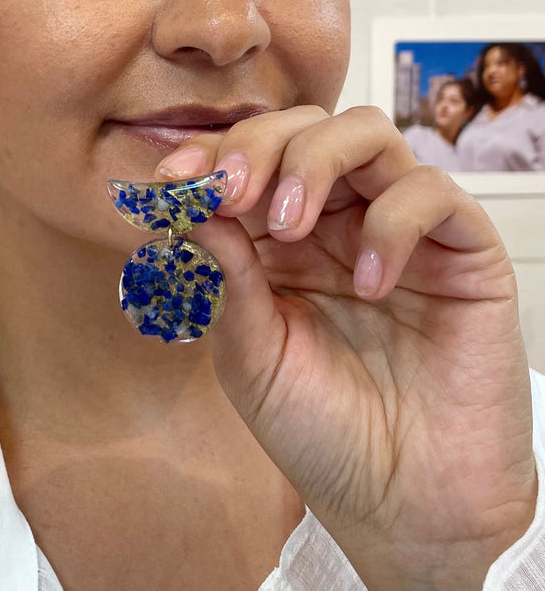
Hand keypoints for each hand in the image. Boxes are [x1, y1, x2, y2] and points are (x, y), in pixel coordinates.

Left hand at [156, 106, 536, 590]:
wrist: (403, 505)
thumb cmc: (321, 429)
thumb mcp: (249, 353)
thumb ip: (223, 275)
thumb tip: (185, 201)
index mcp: (281, 238)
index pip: (248, 161)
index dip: (208, 156)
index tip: (171, 177)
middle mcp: (339, 219)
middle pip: (303, 127)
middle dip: (257, 146)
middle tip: (230, 192)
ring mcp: (400, 228)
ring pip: (367, 134)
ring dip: (316, 162)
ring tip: (288, 227)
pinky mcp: (462, 250)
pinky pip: (431, 193)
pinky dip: (390, 223)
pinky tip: (367, 285)